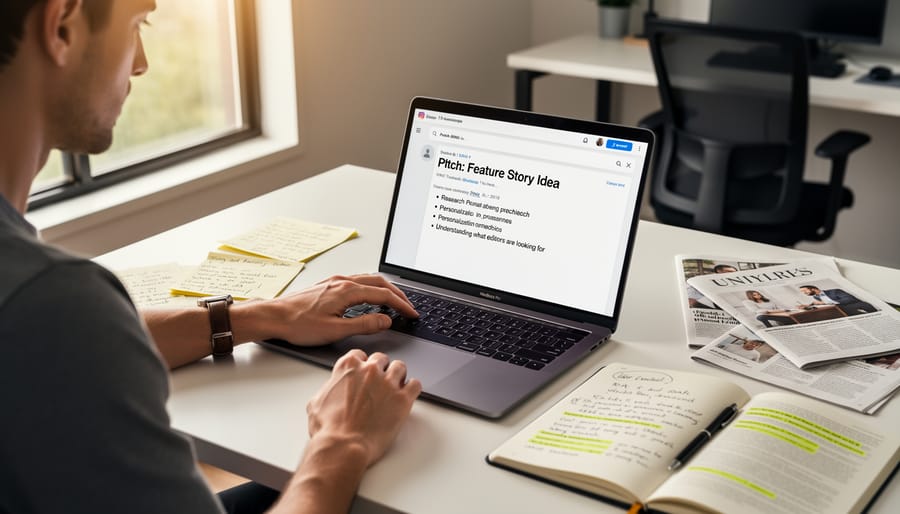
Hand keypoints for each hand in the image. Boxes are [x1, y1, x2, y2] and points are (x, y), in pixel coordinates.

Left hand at [232, 274, 417, 345]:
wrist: (273, 316)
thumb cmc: (298, 324)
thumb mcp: (335, 330)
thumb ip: (364, 325)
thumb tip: (385, 321)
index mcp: (347, 291)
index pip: (384, 295)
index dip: (401, 305)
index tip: (412, 314)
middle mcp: (343, 281)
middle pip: (379, 282)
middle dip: (398, 294)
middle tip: (408, 307)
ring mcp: (334, 281)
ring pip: (368, 279)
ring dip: (385, 289)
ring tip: (394, 301)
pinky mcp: (328, 285)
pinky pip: (357, 281)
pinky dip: (371, 288)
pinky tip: (369, 298)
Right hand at [271, 350, 420, 513]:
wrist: (344, 446)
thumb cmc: (329, 429)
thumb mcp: (317, 403)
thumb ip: (330, 389)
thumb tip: (333, 391)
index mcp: (348, 367)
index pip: (359, 355)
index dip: (362, 365)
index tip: (363, 374)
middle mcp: (370, 370)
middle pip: (381, 359)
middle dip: (380, 370)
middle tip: (378, 384)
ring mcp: (388, 383)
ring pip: (400, 367)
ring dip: (398, 376)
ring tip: (394, 389)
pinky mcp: (403, 399)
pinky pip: (415, 385)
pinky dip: (412, 389)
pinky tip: (406, 397)